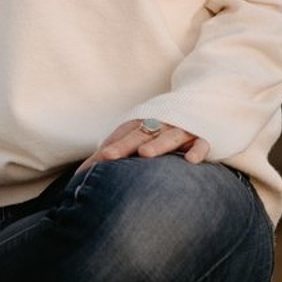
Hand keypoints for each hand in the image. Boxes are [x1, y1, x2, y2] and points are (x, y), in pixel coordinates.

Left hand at [86, 118, 208, 165]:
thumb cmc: (158, 130)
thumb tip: (79, 176)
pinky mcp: (202, 137)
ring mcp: (181, 131)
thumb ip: (110, 154)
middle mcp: (160, 125)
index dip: (111, 145)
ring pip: (169, 137)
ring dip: (157, 145)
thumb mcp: (135, 137)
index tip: (98, 158)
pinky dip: (197, 150)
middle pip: (140, 134)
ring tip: (145, 154)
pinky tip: (190, 160)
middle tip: (109, 156)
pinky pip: (200, 143)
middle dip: (125, 145)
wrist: (198, 105)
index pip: (123, 135)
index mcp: (142, 125)